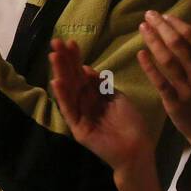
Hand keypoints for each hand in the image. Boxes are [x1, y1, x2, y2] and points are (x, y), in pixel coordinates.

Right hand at [49, 38, 155, 175]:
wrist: (137, 148)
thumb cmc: (130, 122)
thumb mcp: (117, 97)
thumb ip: (101, 84)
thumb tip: (86, 69)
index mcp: (93, 95)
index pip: (81, 73)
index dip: (76, 59)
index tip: (70, 42)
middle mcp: (83, 103)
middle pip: (72, 79)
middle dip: (64, 61)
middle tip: (55, 42)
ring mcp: (79, 115)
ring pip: (68, 91)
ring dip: (60, 73)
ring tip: (53, 56)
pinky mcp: (78, 128)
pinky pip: (69, 110)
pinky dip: (63, 96)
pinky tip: (57, 81)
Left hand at [138, 13, 190, 151]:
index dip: (177, 23)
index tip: (165, 15)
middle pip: (178, 45)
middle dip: (162, 26)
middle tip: (149, 14)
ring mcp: (188, 89)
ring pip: (167, 60)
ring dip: (153, 41)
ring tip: (142, 27)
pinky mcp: (175, 103)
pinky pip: (160, 82)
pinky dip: (149, 66)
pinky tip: (140, 53)